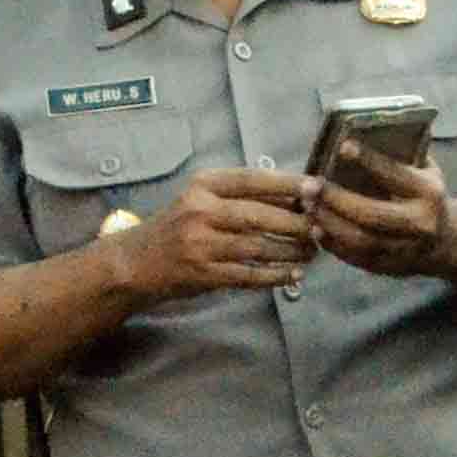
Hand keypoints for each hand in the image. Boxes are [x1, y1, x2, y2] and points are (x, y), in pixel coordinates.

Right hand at [113, 168, 319, 301]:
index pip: (252, 179)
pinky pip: (248, 275)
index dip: (287, 184)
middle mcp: (200, 211)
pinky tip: (293, 275)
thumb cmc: (177, 226)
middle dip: (296, 223)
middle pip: (259, 216)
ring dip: (290, 251)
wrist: (135, 262)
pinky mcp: (203, 274)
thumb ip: (241, 196)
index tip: (317, 188)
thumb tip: (295, 196)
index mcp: (203, 186)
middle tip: (321, 228)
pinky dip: (275, 276)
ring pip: (257, 247)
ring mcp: (201, 244)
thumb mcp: (201, 200)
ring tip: (312, 252)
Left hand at [311, 153, 456, 279]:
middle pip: (371, 214)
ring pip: (358, 239)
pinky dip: (330, 241)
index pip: (396, 176)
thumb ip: (403, 155)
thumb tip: (369, 130)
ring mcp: (403, 250)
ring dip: (328, 221)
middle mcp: (419, 224)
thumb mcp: (426, 172)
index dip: (369, 161)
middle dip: (336, 199)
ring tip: (308, 204)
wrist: (445, 241)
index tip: (343, 147)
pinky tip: (315, 225)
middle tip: (310, 184)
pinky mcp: (387, 267)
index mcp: (429, 194)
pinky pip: (353, 257)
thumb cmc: (426, 196)